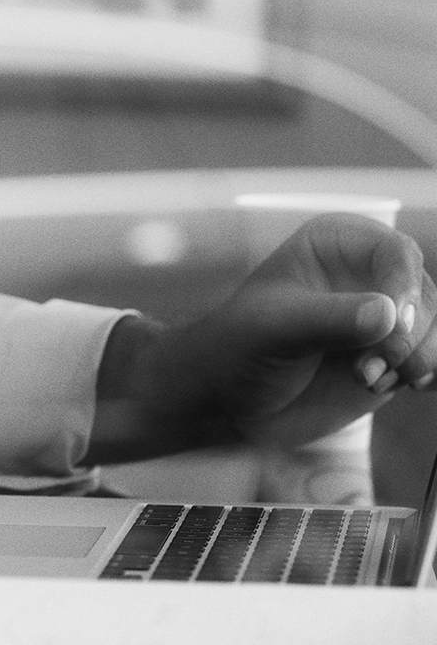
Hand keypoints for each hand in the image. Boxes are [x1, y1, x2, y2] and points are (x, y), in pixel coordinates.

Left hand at [92, 212, 436, 461]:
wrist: (227, 400)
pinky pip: (430, 358)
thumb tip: (390, 315)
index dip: (404, 287)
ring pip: (432, 328)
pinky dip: (426, 373)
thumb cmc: (238, 349)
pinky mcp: (392, 355)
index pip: (395, 252)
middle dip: (409, 335)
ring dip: (416, 359)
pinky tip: (404, 387)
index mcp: (334, 244)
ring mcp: (383, 316)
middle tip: (370, 370)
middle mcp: (365, 274)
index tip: (397, 325)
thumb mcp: (275, 330)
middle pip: (423, 293)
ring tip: (369, 381)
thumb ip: (330, 319)